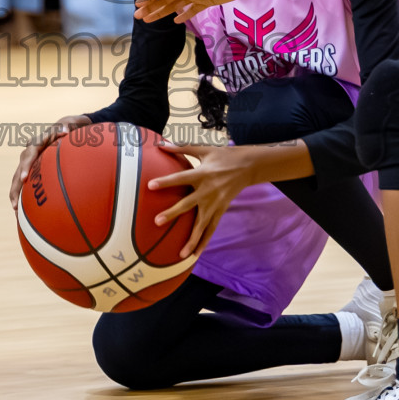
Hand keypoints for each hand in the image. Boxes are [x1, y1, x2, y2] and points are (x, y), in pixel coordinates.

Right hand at [10, 114, 90, 207]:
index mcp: (40, 141)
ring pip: (18, 177)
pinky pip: (25, 182)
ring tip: (15, 209)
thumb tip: (65, 129)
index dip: (26, 166)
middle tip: (16, 203)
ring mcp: (31, 160)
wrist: (69, 128)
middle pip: (20, 169)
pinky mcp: (33, 168)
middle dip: (17, 186)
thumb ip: (69, 124)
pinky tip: (21, 210)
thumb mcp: (74, 122)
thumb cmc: (72, 126)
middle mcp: (31, 151)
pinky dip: (22, 194)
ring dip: (15, 193)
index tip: (25, 178)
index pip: (30, 152)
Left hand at [148, 141, 257, 257]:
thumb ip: (182, 147)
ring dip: (191, 239)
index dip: (166, 182)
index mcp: (202, 173)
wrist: (248, 167)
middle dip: (173, 213)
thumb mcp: (204, 148)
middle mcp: (208, 190)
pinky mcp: (221, 210)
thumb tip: (161, 144)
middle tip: (157, 221)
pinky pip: (211, 229)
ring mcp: (216, 203)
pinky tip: (194, 255)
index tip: (150, 185)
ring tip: (180, 254)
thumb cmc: (223, 156)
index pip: (181, 178)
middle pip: (188, 204)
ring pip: (202, 224)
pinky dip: (203, 242)